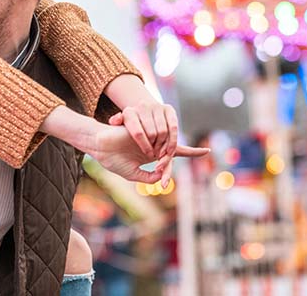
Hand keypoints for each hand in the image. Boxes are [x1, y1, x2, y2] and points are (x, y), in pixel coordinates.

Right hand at [40, 106, 206, 182]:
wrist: (100, 147)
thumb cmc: (114, 160)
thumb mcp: (133, 174)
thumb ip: (149, 177)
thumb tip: (162, 176)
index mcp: (152, 154)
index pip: (175, 154)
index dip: (191, 152)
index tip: (206, 151)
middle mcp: (154, 144)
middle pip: (172, 152)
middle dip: (168, 162)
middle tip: (158, 165)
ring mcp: (149, 135)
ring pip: (166, 145)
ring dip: (160, 156)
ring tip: (149, 157)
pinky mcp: (145, 128)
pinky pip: (156, 137)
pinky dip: (152, 146)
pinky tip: (147, 150)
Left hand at [108, 101, 177, 158]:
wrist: (143, 112)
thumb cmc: (130, 126)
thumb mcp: (119, 126)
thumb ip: (115, 123)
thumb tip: (115, 120)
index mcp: (129, 113)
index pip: (137, 132)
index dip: (144, 146)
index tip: (148, 154)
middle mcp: (143, 106)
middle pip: (152, 133)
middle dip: (154, 147)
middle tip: (155, 155)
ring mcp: (157, 106)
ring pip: (163, 131)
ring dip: (164, 145)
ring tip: (161, 153)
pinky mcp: (169, 109)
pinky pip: (173, 126)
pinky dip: (173, 140)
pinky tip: (170, 150)